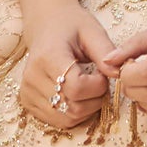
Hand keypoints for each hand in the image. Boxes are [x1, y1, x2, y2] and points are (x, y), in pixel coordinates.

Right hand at [18, 3, 118, 131]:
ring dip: (86, 108)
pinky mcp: (27, 103)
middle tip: (97, 80)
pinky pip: (58, 121)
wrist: (45, 25)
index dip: (97, 85)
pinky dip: (74, 113)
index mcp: (46, 57)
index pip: (76, 87)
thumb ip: (106, 52)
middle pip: (73, 108)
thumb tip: (119, 74)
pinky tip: (76, 95)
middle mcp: (32, 78)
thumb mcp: (91, 31)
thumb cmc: (71, 25)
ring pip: (67, 119)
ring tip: (87, 87)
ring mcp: (27, 93)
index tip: (101, 72)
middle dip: (95, 98)